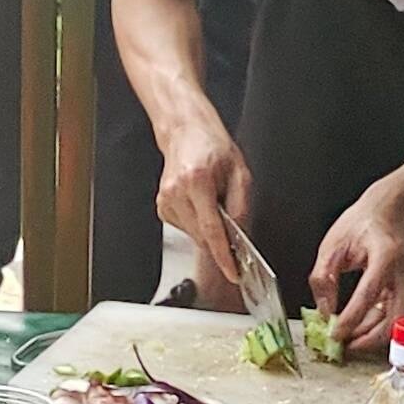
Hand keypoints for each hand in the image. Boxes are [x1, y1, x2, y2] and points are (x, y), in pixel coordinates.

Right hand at [154, 127, 257, 303]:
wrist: (185, 132)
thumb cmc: (211, 145)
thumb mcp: (239, 171)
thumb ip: (241, 204)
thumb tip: (242, 235)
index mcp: (196, 181)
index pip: (211, 229)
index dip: (223, 255)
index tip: (232, 272)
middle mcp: (176, 192)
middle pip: (202, 236)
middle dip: (220, 240)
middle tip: (233, 227)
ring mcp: (166, 200)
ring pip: (194, 234)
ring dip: (208, 228)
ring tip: (213, 202)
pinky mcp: (162, 206)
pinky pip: (185, 227)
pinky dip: (197, 223)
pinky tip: (200, 203)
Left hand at [306, 180, 403, 351]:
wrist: (390, 212)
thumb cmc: (364, 223)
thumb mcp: (333, 244)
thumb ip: (324, 277)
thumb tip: (324, 310)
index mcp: (385, 255)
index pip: (369, 294)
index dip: (352, 318)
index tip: (335, 333)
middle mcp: (402, 272)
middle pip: (394, 317)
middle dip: (370, 338)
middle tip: (345, 346)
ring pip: (396, 321)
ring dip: (373, 336)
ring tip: (348, 342)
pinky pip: (393, 315)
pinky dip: (376, 327)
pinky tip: (358, 331)